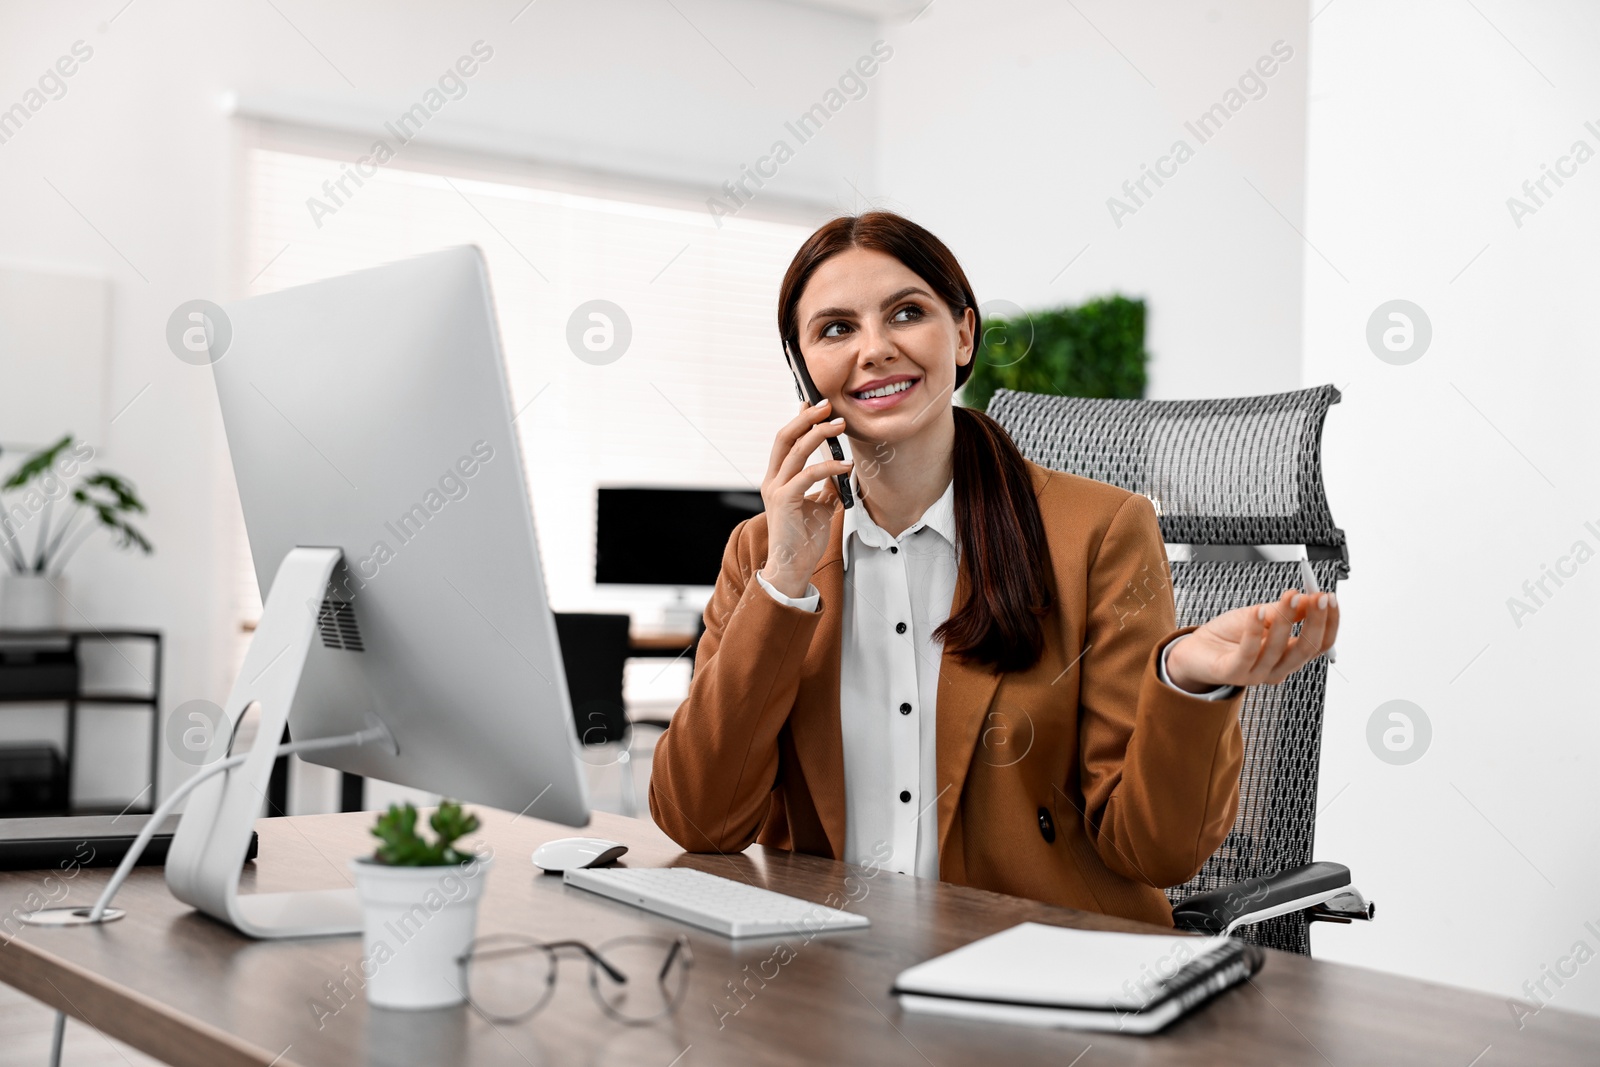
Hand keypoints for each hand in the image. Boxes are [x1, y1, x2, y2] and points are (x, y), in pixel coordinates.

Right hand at [759, 398, 851, 597]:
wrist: (793, 567)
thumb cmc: (804, 539)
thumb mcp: (820, 505)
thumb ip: (827, 485)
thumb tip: (843, 468)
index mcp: (777, 479)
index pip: (785, 441)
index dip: (798, 420)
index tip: (813, 404)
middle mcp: (773, 480)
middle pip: (785, 437)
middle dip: (806, 418)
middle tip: (827, 405)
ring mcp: (776, 489)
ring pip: (796, 450)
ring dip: (820, 433)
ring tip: (841, 425)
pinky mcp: (784, 500)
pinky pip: (808, 475)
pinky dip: (829, 466)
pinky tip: (846, 465)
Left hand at [1165, 588, 1339, 691]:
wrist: (1195, 650)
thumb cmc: (1230, 635)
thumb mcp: (1261, 616)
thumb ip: (1285, 611)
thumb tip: (1310, 597)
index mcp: (1289, 655)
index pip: (1320, 644)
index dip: (1329, 622)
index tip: (1330, 597)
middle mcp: (1278, 668)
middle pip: (1306, 650)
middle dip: (1315, 622)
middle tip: (1318, 597)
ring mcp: (1256, 674)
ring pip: (1278, 650)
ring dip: (1286, 621)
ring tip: (1288, 596)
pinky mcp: (1233, 674)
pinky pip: (1248, 653)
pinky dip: (1254, 631)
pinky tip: (1257, 612)